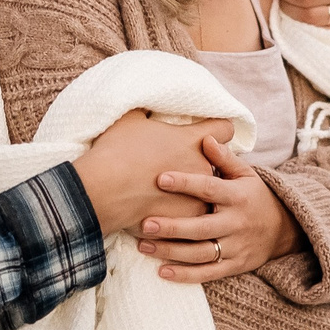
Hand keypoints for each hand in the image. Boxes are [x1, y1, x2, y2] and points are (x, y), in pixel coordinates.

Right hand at [71, 110, 231, 236]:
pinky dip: (179, 218)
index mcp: (193, 141)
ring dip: (191, 196)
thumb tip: (145, 107)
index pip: (224, 129)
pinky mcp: (189, 222)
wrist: (105, 190)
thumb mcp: (130, 120)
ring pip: (204, 196)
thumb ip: (146, 112)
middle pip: (213, 166)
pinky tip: (162, 217)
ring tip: (168, 199)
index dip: (218, 130)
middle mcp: (203, 167)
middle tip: (176, 172)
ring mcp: (199, 197)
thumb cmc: (117, 151)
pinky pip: (191, 219)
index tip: (209, 137)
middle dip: (198, 168)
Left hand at [138, 135, 304, 282]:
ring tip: (144, 246)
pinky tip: (162, 272)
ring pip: (201, 253)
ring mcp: (235, 247)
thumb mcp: (245, 174)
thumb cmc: (254, 196)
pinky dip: (185, 275)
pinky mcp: (234, 266)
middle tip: (145, 224)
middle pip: (201, 228)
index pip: (209, 189)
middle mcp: (236, 223)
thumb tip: (205, 138)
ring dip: (171, 252)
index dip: (186, 184)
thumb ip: (224, 158)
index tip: (160, 178)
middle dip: (172, 227)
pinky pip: (208, 273)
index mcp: (237, 196)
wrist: (284, 229)